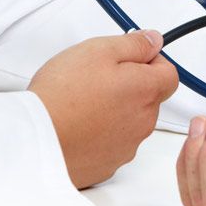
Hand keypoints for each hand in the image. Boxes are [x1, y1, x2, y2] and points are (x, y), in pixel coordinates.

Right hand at [30, 30, 178, 188]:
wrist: (36, 138)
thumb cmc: (63, 95)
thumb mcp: (99, 50)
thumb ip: (134, 44)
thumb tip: (154, 40)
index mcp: (145, 91)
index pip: (169, 74)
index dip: (150, 62)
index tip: (130, 58)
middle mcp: (143, 122)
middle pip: (149, 99)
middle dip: (130, 87)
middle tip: (96, 79)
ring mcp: (127, 147)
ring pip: (130, 122)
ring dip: (115, 111)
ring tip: (82, 103)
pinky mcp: (108, 165)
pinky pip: (112, 144)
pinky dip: (100, 134)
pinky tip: (78, 125)